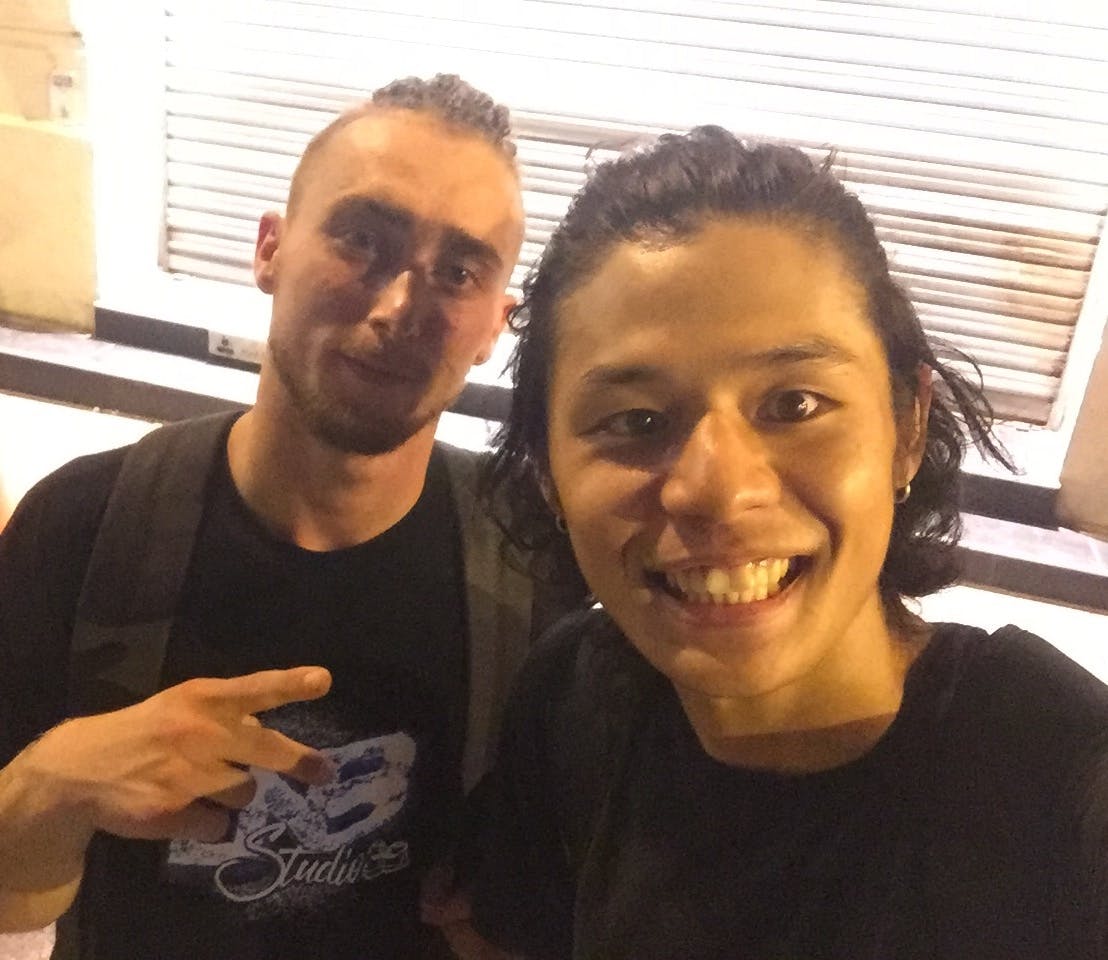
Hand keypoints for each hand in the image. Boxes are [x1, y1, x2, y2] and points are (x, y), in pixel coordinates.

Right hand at [19, 666, 333, 844]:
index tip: (324, 679)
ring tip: (197, 784)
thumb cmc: (147, 731)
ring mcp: (186, 773)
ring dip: (232, 794)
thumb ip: (227, 714)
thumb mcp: (182, 705)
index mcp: (202, 697)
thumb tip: (275, 740)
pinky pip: (217, 826)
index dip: (290, 684)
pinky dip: (206, 823)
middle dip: (299, 762)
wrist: (79, 769)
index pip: (255, 688)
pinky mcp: (171, 812)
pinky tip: (180, 809)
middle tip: (324, 772)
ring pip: (245, 792)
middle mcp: (199, 731)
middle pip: (267, 749)